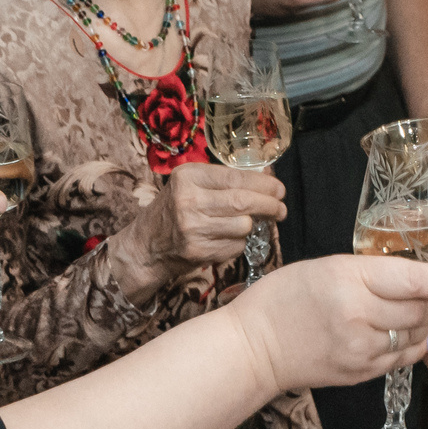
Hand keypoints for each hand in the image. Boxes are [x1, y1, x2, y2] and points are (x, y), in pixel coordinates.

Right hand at [115, 164, 286, 287]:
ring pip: (243, 226)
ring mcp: (193, 228)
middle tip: (281, 209)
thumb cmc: (174, 209)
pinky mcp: (198, 252)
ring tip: (253, 223)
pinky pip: (236, 246)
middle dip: (269, 205)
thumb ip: (224, 179)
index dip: (264, 184)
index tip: (279, 189)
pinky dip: (240, 242)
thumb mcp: (190, 184)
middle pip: (243, 202)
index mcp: (188, 176)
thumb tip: (267, 176)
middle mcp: (189, 200)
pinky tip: (231, 238)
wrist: (146, 245)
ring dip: (254, 225)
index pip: (236, 177)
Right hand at [231, 253, 427, 392]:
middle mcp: (359, 317)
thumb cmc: (284, 298)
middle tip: (426, 290)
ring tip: (409, 310)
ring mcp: (361, 350)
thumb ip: (371, 272)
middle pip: (420, 309)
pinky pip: (402, 358)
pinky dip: (411, 344)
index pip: (413, 281)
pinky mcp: (361, 373)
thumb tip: (417, 278)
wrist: (254, 347)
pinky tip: (402, 333)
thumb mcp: (326, 267)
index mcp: (349, 282)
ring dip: (421, 322)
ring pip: (416, 335)